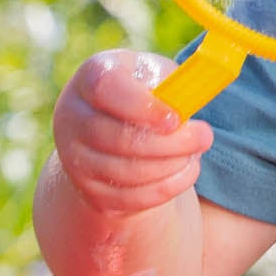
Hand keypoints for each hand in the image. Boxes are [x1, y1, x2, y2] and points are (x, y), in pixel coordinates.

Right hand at [51, 49, 210, 217]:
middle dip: (170, 143)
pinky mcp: (87, 190)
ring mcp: (73, 157)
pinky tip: (184, 171)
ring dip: (171, 165)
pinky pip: (130, 198)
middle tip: (204, 137)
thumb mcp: (159, 77)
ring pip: (127, 172)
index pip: (105, 89)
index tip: (176, 119)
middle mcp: (71, 117)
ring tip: (193, 153)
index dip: (142, 106)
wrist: (114, 128)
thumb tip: (190, 106)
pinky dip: (166, 188)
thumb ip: (174, 85)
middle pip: (118, 138)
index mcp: (90, 77)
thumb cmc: (146, 94)